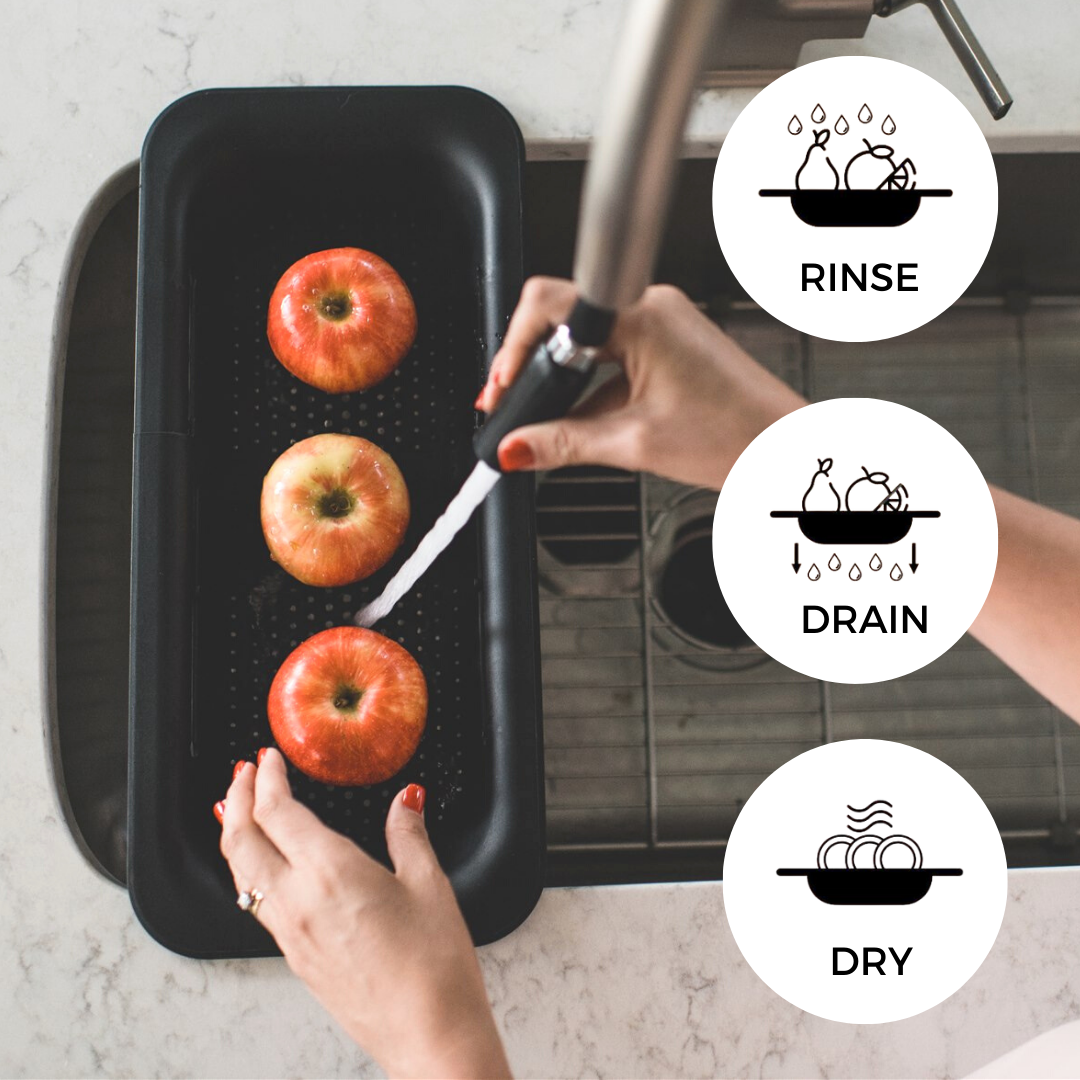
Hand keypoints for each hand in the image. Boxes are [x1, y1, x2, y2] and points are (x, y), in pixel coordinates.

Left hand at [217, 749, 510, 1079]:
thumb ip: (409, 834)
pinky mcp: (294, 958)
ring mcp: (290, 934)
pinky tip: (263, 865)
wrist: (427, 1034)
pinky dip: (247, 869)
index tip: (269, 758)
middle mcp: (298, 902)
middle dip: (236, 798)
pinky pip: (255, 902)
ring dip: (234, 833)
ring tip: (238, 810)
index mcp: (331, 872)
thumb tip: (406, 801)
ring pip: (240, 874)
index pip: (278, 812)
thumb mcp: (430, 885)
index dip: (266, 778)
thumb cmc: (434, 967)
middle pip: (242, 840)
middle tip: (242, 773)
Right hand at [478, 278, 805, 489]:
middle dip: (531, 365)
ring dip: (561, 378)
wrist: (782, 447)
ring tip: (549, 420)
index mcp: (642, 316)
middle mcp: (651, 306)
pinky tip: (586, 420)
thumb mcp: (634, 444)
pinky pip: (610, 353)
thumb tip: (515, 447)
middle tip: (513, 408)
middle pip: (561, 318)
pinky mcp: (667, 341)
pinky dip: (589, 385)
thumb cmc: (736, 436)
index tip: (501, 389)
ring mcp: (661, 321)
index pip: (549, 305)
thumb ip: (563, 443)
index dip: (513, 348)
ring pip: (584, 339)